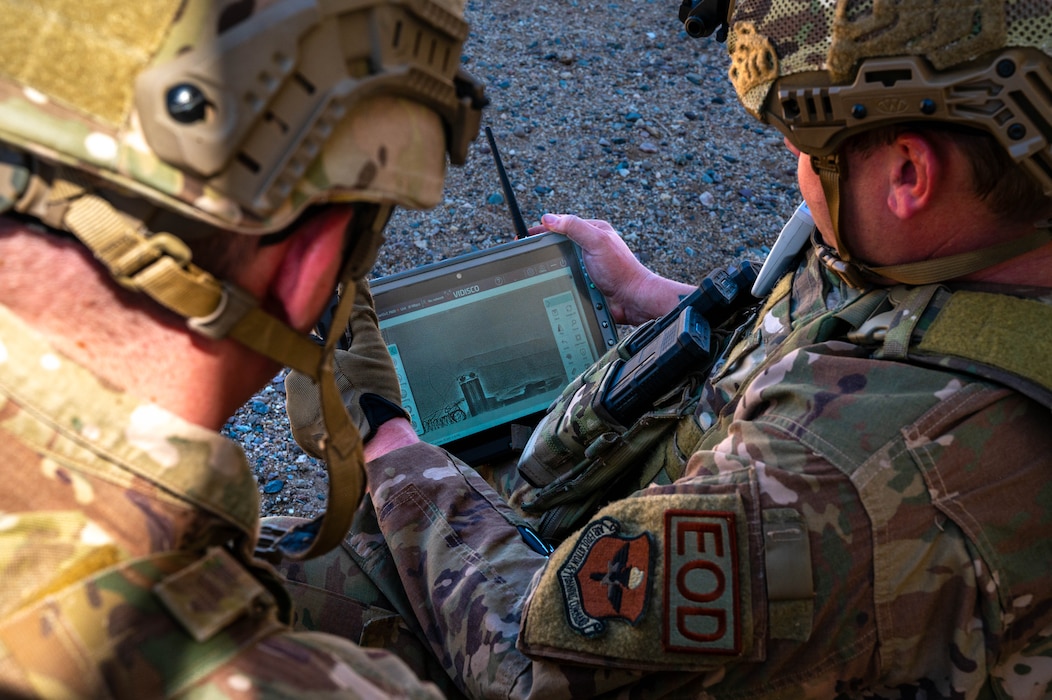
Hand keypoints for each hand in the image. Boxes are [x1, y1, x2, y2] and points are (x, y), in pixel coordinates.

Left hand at [285, 279, 410, 458]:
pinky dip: (325, 421)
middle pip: (310, 375)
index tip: (346, 360)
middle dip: (328, 377)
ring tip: (352, 405)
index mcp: (304, 360)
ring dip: (326, 400)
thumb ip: (361, 314)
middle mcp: (291, 387)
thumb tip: (359, 283)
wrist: (376, 438)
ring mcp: (294, 415)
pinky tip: (345, 420)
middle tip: (354, 385)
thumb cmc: (372, 391)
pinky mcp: (301, 437)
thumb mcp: (372, 346)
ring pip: (309, 400)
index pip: (311, 349)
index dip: (331, 353)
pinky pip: (310, 424)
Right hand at [533, 213, 694, 323]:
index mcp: (593, 231)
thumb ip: (574, 227)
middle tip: (527, 254)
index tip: (527, 235)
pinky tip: (553, 284)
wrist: (632, 299)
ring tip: (536, 271)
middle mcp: (590, 246)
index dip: (544, 229)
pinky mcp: (586, 281)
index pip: (563, 225)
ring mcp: (587, 265)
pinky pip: (567, 279)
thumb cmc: (620, 270)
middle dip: (545, 249)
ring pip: (561, 263)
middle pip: (560, 244)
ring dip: (553, 268)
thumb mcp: (596, 241)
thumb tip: (549, 218)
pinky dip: (560, 281)